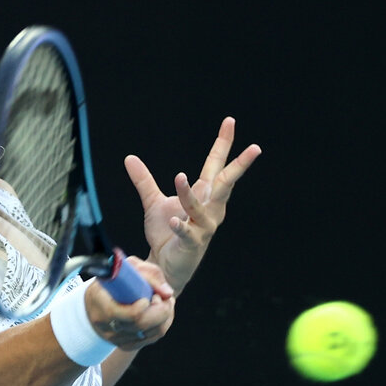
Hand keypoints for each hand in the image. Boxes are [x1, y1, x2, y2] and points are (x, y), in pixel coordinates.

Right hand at [86, 257, 174, 350]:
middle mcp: (107, 325)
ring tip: (161, 301)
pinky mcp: (126, 344)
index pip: (125, 314)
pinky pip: (153, 338)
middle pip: (142, 326)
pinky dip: (163, 324)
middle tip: (163, 297)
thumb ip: (149, 275)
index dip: (142, 307)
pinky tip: (159, 312)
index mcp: (102, 304)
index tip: (150, 296)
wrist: (97, 301)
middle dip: (162, 310)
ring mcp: (116, 338)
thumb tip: (167, 293)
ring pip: (153, 333)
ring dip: (165, 316)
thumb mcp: (128, 268)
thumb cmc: (115, 281)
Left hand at [124, 117, 260, 294]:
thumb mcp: (153, 202)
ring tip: (179, 177)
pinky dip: (180, 226)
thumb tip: (129, 157)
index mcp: (204, 195)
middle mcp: (209, 209)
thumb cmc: (166, 233)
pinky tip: (173, 220)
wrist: (163, 263)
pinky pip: (188, 233)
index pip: (216, 165)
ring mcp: (203, 227)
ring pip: (201, 206)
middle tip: (255, 148)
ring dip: (189, 193)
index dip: (223, 144)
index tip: (230, 122)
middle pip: (226, 183)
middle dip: (240, 165)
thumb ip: (144, 181)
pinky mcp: (192, 244)